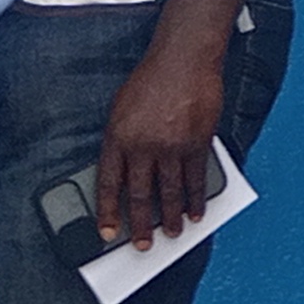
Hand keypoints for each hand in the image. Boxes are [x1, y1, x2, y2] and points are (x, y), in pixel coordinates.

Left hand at [98, 42, 229, 249]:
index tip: (106, 233)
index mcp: (117, 136)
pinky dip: (196, 199)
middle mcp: (143, 145)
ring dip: (171, 218)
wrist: (183, 59)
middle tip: (142, 244)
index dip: (106, 211)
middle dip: (140, 225)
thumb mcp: (121, 109)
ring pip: (170, 193)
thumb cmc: (151, 81)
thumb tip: (127, 177)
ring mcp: (172, 146)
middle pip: (140, 195)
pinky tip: (196, 212)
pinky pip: (196, 179)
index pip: (108, 184)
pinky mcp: (197, 143)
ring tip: (172, 234)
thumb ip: (122, 143)